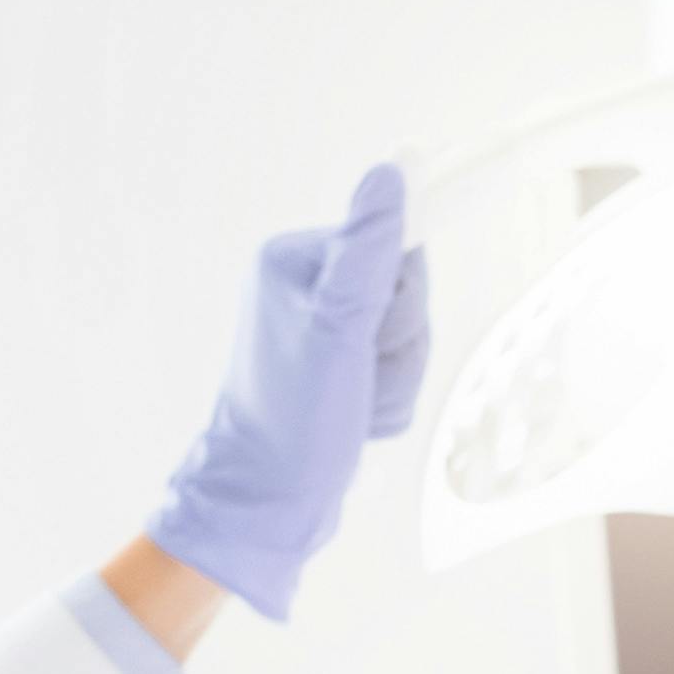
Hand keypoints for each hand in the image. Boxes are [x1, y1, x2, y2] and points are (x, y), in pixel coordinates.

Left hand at [143, 161, 432, 621]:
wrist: (267, 502)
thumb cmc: (295, 418)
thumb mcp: (338, 329)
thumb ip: (369, 251)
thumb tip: (391, 171)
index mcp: (296, 260)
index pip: (392, 246)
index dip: (399, 299)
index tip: (378, 334)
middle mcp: (309, 286)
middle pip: (404, 293)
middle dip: (396, 347)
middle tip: (357, 381)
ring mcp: (325, 328)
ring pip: (407, 336)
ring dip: (394, 379)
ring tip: (355, 406)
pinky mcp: (340, 365)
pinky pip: (397, 368)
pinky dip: (386, 400)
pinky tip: (356, 419)